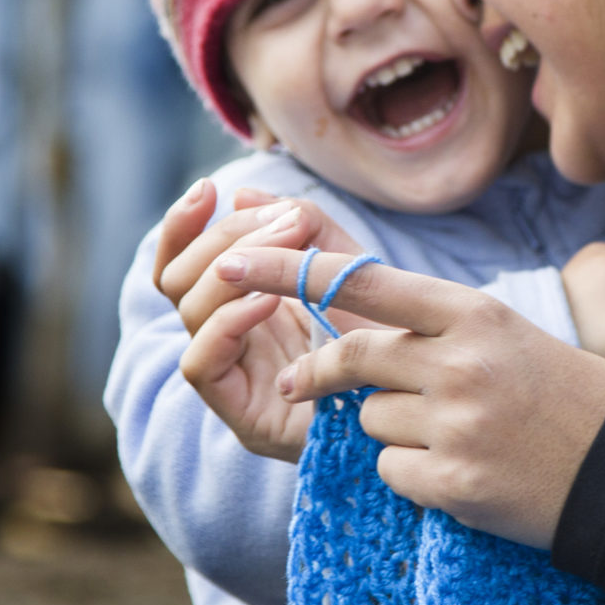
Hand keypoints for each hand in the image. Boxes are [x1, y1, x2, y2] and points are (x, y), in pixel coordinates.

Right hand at [151, 181, 368, 463]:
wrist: (423, 402)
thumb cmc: (386, 338)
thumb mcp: (346, 267)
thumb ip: (301, 228)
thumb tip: (240, 195)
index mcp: (242, 305)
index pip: (182, 264)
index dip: (182, 225)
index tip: (207, 189)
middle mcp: (228, 340)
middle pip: (181, 279)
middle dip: (227, 239)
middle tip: (286, 222)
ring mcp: (234, 379)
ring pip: (188, 312)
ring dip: (232, 271)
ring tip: (286, 252)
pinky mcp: (243, 416)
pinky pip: (200, 364)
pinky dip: (228, 322)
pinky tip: (269, 300)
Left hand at [213, 247, 604, 549]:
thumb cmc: (566, 398)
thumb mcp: (506, 336)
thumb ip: (433, 326)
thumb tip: (346, 324)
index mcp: (474, 314)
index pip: (363, 281)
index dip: (290, 272)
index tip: (235, 265)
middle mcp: (460, 362)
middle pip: (352, 356)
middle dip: (322, 372)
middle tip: (306, 381)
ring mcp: (455, 424)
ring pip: (368, 420)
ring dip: (390, 431)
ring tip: (452, 438)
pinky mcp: (452, 482)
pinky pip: (389, 470)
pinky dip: (412, 475)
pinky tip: (461, 474)